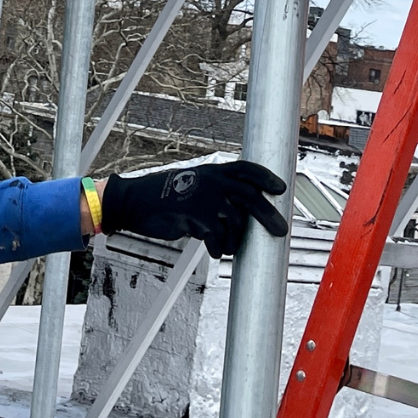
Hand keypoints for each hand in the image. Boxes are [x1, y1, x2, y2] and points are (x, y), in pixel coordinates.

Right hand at [100, 160, 289, 258]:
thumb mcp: (193, 187)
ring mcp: (205, 197)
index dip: (265, 177)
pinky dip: (218, 248)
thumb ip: (217, 195)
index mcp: (213, 171)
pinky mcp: (196, 215)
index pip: (245, 168)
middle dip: (268, 215)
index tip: (281, 188)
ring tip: (226, 247)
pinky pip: (218, 238)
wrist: (136, 202)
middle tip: (281, 231)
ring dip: (235, 240)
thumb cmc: (165, 198)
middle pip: (250, 197)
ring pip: (236, 222)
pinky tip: (212, 249)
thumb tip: (240, 214)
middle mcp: (212, 181)